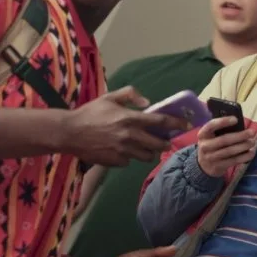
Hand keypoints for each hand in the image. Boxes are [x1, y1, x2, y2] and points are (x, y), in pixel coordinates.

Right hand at [61, 87, 189, 166]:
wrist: (70, 133)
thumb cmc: (90, 112)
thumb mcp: (109, 97)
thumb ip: (130, 95)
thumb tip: (147, 102)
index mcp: (130, 118)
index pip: (160, 122)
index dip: (176, 124)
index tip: (186, 126)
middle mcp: (129, 136)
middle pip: (157, 144)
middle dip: (165, 143)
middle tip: (165, 141)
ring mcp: (123, 151)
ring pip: (146, 156)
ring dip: (149, 152)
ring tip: (145, 147)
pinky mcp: (116, 162)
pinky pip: (129, 161)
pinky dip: (130, 157)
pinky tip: (122, 151)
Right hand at [197, 117, 255, 176]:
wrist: (204, 164)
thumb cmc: (212, 144)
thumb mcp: (211, 136)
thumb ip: (220, 129)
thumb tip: (239, 123)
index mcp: (203, 134)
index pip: (211, 125)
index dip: (223, 121)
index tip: (236, 119)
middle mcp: (205, 146)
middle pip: (224, 140)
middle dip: (239, 136)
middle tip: (251, 132)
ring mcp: (210, 158)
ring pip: (230, 151)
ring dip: (243, 146)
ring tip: (252, 142)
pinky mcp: (218, 167)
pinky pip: (233, 161)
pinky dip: (244, 157)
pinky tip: (251, 153)